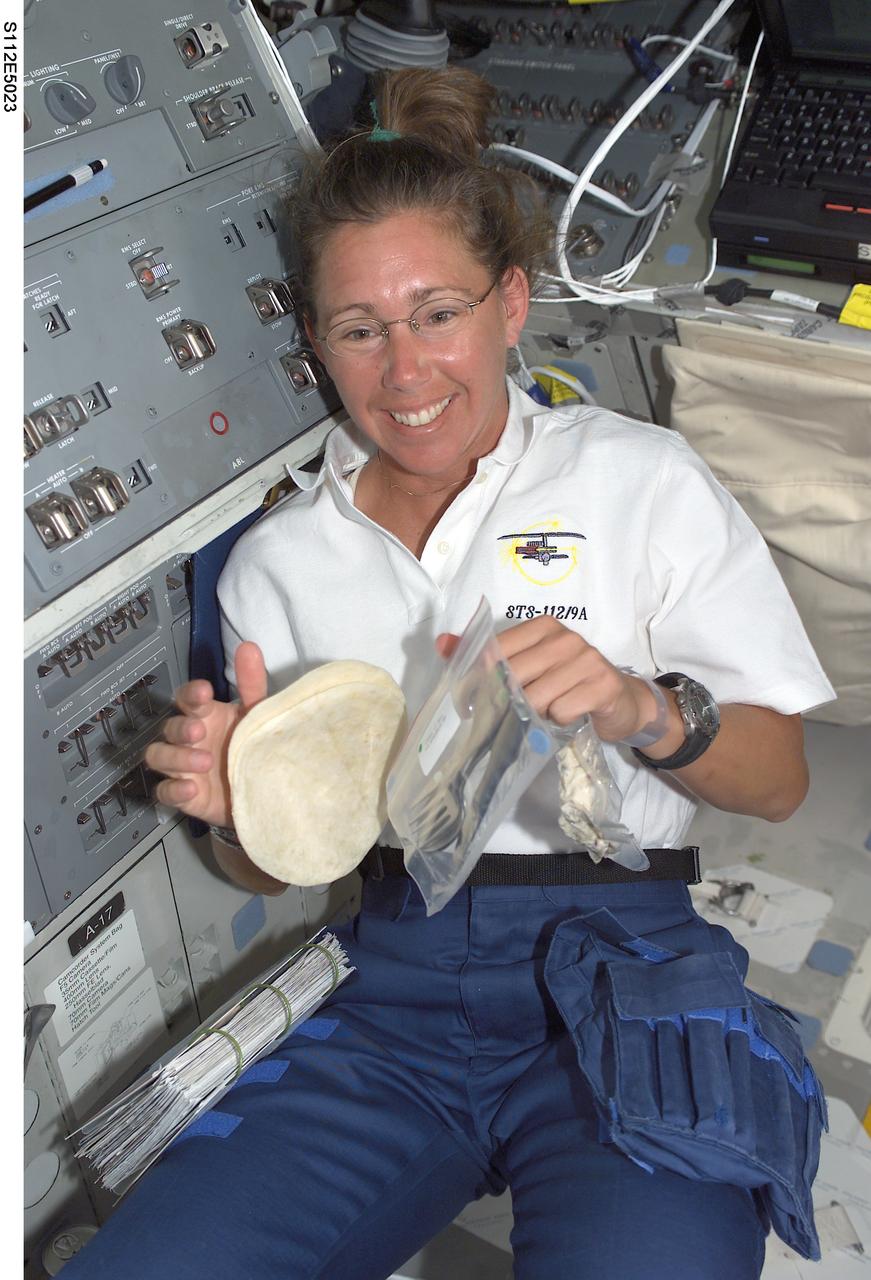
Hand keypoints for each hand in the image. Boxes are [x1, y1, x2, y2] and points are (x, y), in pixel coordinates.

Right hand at [144, 641, 267, 825]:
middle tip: (199, 731)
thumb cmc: (254, 746)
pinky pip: (164, 792)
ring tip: (203, 761)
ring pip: (158, 756)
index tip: (204, 692)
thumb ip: (251, 684)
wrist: (265, 790)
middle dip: (181, 728)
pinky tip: (190, 789)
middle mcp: (189, 739)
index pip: (186, 697)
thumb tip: (249, 647)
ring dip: (176, 757)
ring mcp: (183, 766)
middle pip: (169, 727)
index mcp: (205, 715)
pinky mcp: (184, 795)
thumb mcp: (257, 715)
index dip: (190, 693)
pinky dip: (173, 790)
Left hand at [436, 617, 658, 741]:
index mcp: (543, 626)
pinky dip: (560, 721)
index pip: (497, 651)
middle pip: (515, 676)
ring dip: (537, 714)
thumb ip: (485, 654)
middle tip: (517, 713)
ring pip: (537, 697)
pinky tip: (569, 716)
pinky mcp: (603, 684)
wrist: (620, 702)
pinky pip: (562, 711)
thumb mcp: (528, 665)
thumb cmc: (567, 683)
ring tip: (547, 712)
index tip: (479, 700)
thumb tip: (442, 643)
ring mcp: (587, 659)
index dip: (484, 680)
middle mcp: (565, 637)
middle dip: (511, 702)